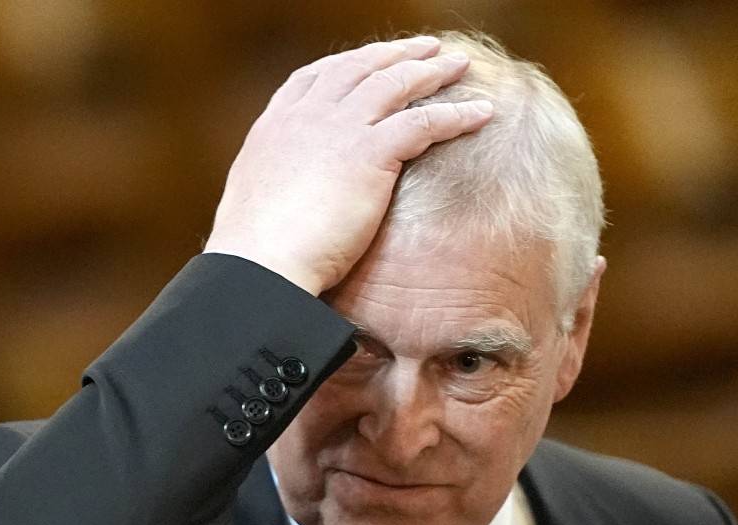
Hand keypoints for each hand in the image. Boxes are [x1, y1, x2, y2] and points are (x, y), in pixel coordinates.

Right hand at [204, 35, 493, 295]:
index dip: (345, 66)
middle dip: (393, 55)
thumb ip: (276, 191)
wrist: (261, 263)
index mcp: (274, 128)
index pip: (312, 79)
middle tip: (423, 49)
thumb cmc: (257, 255)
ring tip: (459, 64)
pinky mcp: (370, 152)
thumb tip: (284, 207)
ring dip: (431, 71)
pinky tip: (481, 113)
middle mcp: (306, 116)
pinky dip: (456, 114)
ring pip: (394, 84)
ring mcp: (338, 129)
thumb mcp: (256, 208)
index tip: (367, 62)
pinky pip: (424, 122)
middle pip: (358, 68)